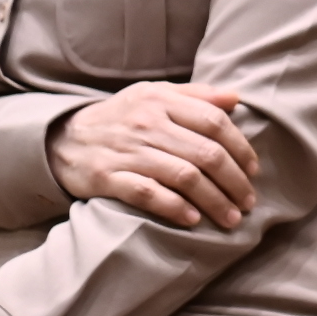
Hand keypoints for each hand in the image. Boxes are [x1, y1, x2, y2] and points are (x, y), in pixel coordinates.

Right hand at [48, 82, 261, 228]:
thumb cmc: (121, 117)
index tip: (254, 171)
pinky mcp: (107, 177)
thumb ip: (195, 95)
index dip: (241, 148)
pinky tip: (193, 220)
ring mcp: (127, 151)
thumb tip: (236, 99)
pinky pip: (148, 194)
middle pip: (205, 153)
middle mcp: (147, 123)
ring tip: (231, 218)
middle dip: (234, 181)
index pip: (214, 122)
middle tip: (249, 202)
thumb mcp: (153, 95)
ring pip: (184, 177)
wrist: (63, 138)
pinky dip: (174, 208)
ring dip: (214, 201)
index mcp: (161, 100)